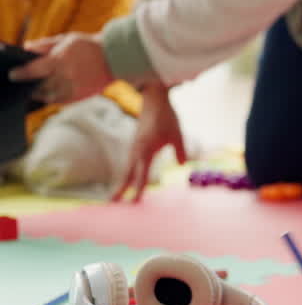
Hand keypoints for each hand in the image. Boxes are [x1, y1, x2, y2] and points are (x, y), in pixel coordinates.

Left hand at [11, 33, 113, 103]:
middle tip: (24, 83)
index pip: (33, 70)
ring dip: (40, 94)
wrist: (115, 58)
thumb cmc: (90, 46)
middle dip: (29, 85)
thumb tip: (26, 48)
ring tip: (35, 90)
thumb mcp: (66, 39)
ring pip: (49, 96)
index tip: (13, 74)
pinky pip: (62, 101)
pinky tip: (50, 93)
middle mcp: (66, 76)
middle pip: (39, 86)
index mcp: (60, 60)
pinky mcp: (81, 96)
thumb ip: (45, 45)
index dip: (20, 73)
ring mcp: (74, 87)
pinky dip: (53, 98)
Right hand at [112, 82, 186, 202]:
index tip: (134, 201)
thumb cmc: (167, 117)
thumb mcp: (177, 134)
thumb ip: (181, 150)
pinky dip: (127, 174)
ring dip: (123, 183)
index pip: (142, 174)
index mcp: (146, 149)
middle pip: (128, 174)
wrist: (154, 100)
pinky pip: (130, 163)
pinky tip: (127, 182)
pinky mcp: (135, 146)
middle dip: (121, 189)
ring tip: (116, 198)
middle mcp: (137, 150)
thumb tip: (184, 165)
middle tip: (113, 204)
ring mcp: (134, 148)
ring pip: (128, 169)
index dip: (138, 188)